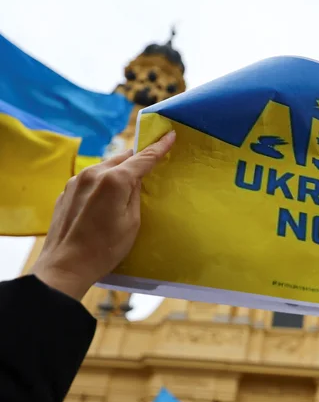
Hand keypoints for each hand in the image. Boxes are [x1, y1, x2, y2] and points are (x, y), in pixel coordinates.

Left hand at [31, 131, 175, 300]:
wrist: (65, 266)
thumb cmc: (104, 248)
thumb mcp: (132, 222)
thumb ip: (135, 194)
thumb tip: (135, 179)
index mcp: (113, 180)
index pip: (142, 158)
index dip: (158, 147)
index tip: (170, 135)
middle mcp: (93, 174)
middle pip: (121, 158)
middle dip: (137, 158)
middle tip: (151, 161)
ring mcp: (76, 181)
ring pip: (105, 166)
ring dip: (119, 170)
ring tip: (128, 183)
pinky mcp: (66, 191)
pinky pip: (91, 179)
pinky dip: (103, 181)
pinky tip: (106, 198)